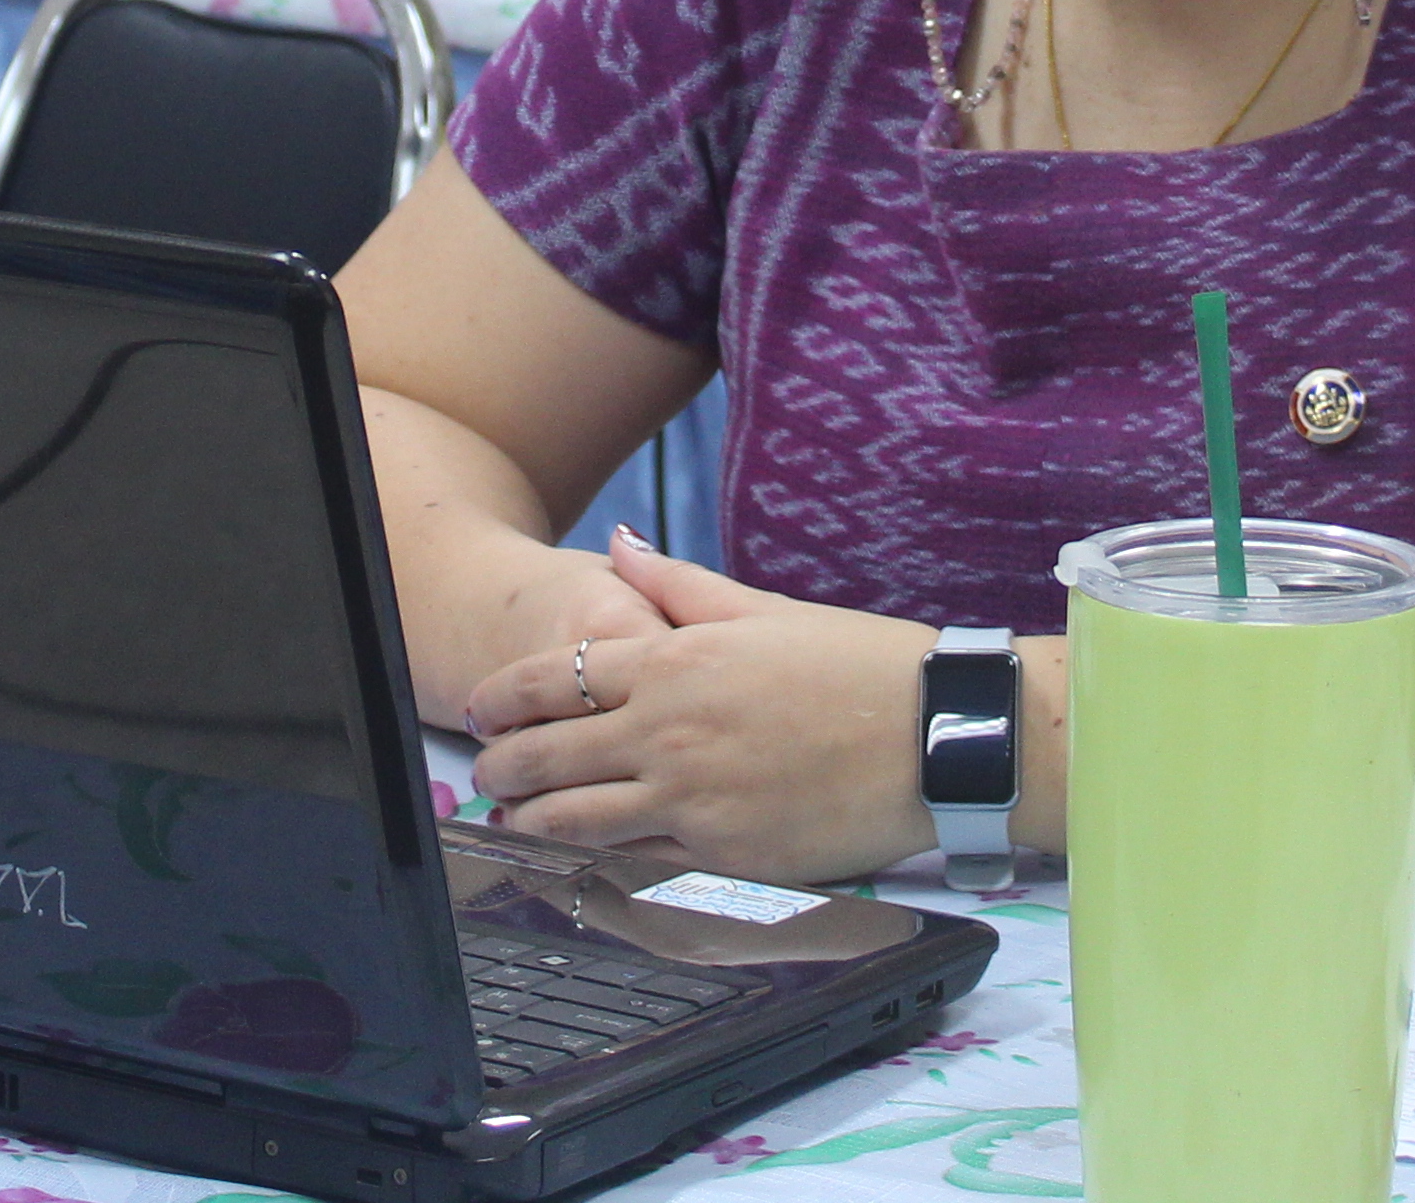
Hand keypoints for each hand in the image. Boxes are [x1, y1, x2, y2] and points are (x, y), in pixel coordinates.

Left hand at [463, 533, 940, 884]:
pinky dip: (596, 865)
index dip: (501, 698)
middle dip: (501, 769)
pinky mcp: (724, 855)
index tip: (478, 710)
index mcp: (676, 660)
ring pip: (576, 821)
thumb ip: (680, 586)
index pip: (555, 678)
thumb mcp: (764, 610)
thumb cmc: (860, 666)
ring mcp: (692, 799)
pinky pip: (637, 865)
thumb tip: (618, 547)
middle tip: (481, 777)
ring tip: (509, 827)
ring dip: (530, 825)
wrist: (937, 737)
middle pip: (548, 755)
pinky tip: (579, 866)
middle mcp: (669, 730)